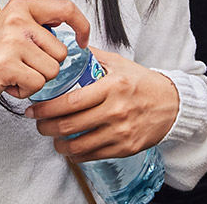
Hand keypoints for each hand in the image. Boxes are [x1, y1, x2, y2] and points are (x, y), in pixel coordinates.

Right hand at [0, 0, 89, 117]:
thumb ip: (41, 25)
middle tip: (23, 65)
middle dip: (48, 66)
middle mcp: (16, 18)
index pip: (66, 8)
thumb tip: (74, 30)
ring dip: (37, 79)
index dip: (82, 26)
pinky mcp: (5, 64)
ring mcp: (10, 40)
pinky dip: (26, 91)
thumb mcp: (15, 29)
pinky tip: (10, 84)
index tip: (83, 41)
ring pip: (52, 70)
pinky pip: (37, 84)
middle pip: (61, 50)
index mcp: (22, 5)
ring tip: (16, 74)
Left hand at [28, 47, 179, 160]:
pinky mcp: (124, 148)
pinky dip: (76, 154)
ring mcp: (120, 132)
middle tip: (38, 123)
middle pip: (70, 125)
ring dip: (58, 144)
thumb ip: (94, 57)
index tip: (35, 108)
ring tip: (52, 136)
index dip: (47, 107)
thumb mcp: (120, 63)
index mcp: (113, 86)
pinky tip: (71, 146)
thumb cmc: (144, 83)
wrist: (171, 104)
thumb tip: (69, 51)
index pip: (71, 100)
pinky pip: (91, 156)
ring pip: (78, 145)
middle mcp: (116, 110)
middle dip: (46, 126)